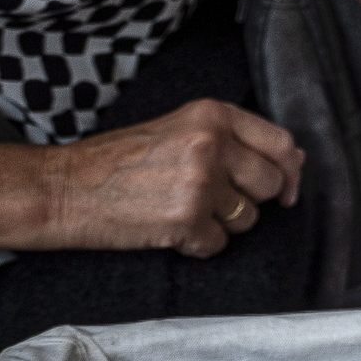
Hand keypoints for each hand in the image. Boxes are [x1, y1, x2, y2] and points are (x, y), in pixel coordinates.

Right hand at [40, 99, 303, 256]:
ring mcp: (200, 182)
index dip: (289, 171)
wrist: (64, 188)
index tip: (284, 190)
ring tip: (180, 210)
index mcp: (213, 115)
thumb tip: (296, 158)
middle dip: (248, 200)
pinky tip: (170, 230)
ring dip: (221, 224)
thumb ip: (235, 140)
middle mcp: (212, 144)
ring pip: (247, 218)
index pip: (281, 144)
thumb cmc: (119, 161)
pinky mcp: (186, 219)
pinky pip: (218, 244)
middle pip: (270, 185)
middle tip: (209, 200)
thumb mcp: (180, 130)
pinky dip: (198, 245)